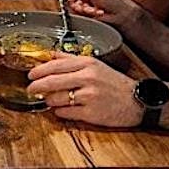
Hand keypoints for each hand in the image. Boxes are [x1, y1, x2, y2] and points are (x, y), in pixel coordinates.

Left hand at [25, 54, 142, 127]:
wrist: (138, 101)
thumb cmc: (116, 84)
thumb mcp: (96, 65)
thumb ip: (72, 60)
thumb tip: (50, 55)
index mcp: (88, 64)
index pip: (55, 65)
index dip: (39, 71)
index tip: (30, 75)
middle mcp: (88, 78)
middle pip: (52, 81)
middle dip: (36, 86)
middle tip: (30, 89)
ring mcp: (89, 96)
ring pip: (56, 98)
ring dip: (49, 100)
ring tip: (50, 100)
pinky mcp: (90, 113)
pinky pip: (65, 113)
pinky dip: (59, 112)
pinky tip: (62, 109)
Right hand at [60, 0, 142, 28]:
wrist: (120, 13)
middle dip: (77, 3)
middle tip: (84, 4)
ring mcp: (82, 0)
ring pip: (73, 7)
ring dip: (84, 9)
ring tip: (93, 8)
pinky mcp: (84, 10)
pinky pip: (78, 13)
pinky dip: (87, 13)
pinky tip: (96, 11)